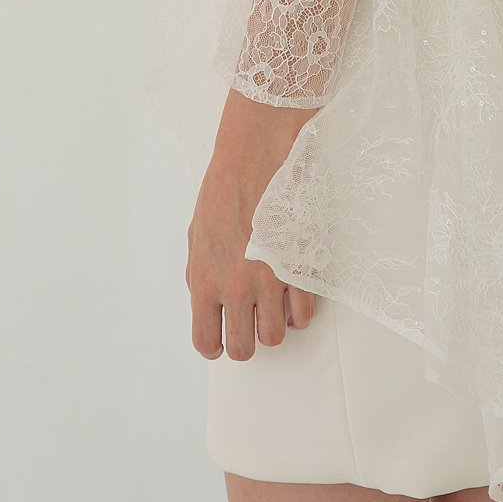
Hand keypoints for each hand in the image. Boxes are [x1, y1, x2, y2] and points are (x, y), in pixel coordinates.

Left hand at [185, 87, 321, 360]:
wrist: (258, 152)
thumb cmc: (226, 185)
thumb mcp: (198, 233)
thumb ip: (201, 273)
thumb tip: (208, 300)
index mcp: (204, 280)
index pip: (206, 341)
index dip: (216, 344)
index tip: (225, 334)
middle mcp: (235, 288)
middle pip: (243, 348)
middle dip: (247, 338)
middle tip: (253, 319)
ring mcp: (270, 281)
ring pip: (276, 336)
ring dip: (275, 324)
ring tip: (275, 302)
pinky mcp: (300, 269)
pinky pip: (304, 315)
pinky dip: (300, 310)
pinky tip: (295, 291)